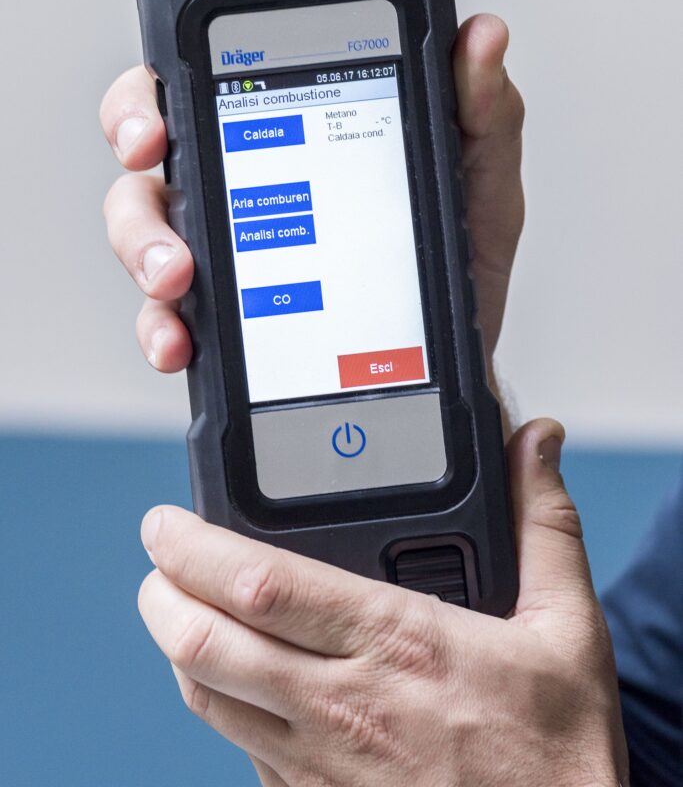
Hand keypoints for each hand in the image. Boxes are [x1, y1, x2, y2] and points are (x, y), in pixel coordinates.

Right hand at [101, 0, 524, 394]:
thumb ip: (482, 112)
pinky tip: (181, 335)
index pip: (240, 27)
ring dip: (143, 233)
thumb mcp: (481, 180)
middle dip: (136, 114)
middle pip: (155, 108)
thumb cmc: (457, 259)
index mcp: (298, 109)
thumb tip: (481, 34)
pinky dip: (161, 322)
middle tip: (153, 140)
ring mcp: (224, 229)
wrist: (446, 355)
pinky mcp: (218, 305)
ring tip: (178, 271)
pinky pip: (164, 307)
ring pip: (140, 207)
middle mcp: (245, 159)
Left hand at [138, 419, 628, 786]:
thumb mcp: (569, 630)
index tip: (166, 521)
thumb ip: (545, 526)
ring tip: (176, 606)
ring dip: (177, 646)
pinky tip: (235, 675)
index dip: (195, 549)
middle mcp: (343, 705)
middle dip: (161, 593)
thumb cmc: (557, 754)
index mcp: (396, 645)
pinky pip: (239, 746)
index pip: (264, 586)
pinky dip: (220, 700)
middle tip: (156, 559)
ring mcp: (319, 764)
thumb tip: (535, 442)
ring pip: (209, 697)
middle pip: (208, 643)